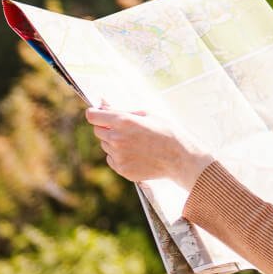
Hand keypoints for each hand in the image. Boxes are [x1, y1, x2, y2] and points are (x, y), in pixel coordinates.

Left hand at [85, 98, 212, 189]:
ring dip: (114, 142)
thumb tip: (102, 104)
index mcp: (122, 121)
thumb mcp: (146, 113)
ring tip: (135, 142)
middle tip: (125, 129)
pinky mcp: (122, 169)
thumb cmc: (166, 131)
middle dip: (106, 127)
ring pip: (105, 145)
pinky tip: (136, 154)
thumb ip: (120, 109)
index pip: (92, 116)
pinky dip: (119, 155)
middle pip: (97, 131)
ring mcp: (118, 156)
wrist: (180, 158)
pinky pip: (111, 159)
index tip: (98, 113)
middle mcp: (116, 139)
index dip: (95, 113)